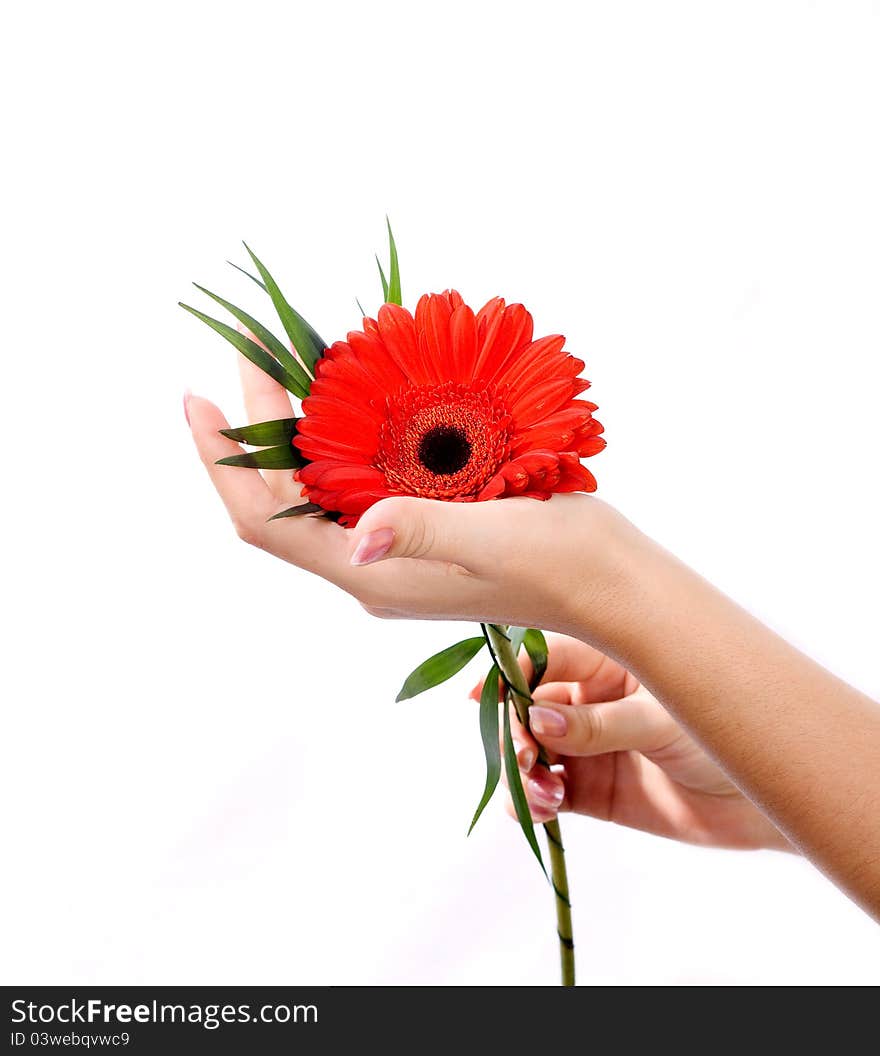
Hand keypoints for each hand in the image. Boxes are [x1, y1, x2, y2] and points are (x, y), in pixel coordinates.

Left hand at [186, 358, 637, 637]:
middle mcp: (371, 566)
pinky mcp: (422, 535)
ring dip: (296, 432)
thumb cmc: (563, 565)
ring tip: (286, 366)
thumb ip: (424, 532)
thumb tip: (358, 537)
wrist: (613, 587)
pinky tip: (353, 400)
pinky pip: (358, 485)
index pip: (265, 522)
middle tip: (251, 355)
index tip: (198, 398)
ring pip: (318, 490)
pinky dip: (343, 441)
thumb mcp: (495, 540)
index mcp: (372, 572)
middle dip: (256, 431)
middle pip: (282, 499)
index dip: (222, 463)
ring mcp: (394, 553)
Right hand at [485, 634, 791, 850]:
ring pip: (532, 751)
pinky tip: (542, 810)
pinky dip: (533, 802)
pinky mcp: (593, 791)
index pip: (546, 657)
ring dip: (521, 771)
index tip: (481, 695)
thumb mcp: (662, 720)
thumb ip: (598, 723)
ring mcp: (590, 745)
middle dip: (515, 732)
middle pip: (528, 707)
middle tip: (526, 758)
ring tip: (540, 794)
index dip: (510, 673)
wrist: (765, 802)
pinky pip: (547, 793)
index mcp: (611, 662)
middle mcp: (592, 699)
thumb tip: (537, 717)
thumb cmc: (725, 736)